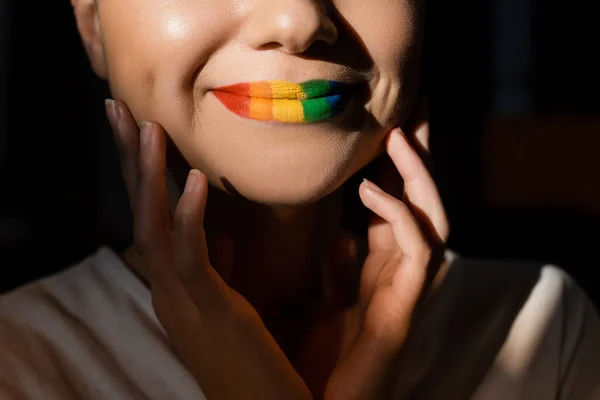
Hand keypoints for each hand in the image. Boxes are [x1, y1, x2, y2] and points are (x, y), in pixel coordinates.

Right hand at [105, 100, 311, 399]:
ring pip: (153, 228)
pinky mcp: (209, 313)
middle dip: (127, 160)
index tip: (137, 126)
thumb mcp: (228, 302)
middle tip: (116, 107)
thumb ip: (217, 264)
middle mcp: (167, 288)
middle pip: (139, 212)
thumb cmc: (249, 357)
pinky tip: (197, 181)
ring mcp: (182, 301)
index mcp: (174, 283)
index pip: (150, 215)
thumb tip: (219, 228)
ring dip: (148, 178)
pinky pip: (193, 258)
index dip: (139, 170)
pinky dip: (190, 218)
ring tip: (147, 129)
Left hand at [297, 105, 448, 398]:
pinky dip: (400, 217)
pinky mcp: (404, 306)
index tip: (388, 125)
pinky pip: (418, 253)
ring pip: (432, 218)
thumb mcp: (325, 304)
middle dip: (421, 156)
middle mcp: (400, 272)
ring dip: (418, 174)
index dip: (398, 166)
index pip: (397, 204)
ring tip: (399, 134)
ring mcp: (407, 288)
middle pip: (422, 202)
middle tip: (414, 107)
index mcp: (380, 269)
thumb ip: (337, 271)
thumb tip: (342, 233)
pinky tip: (370, 191)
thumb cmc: (323, 361)